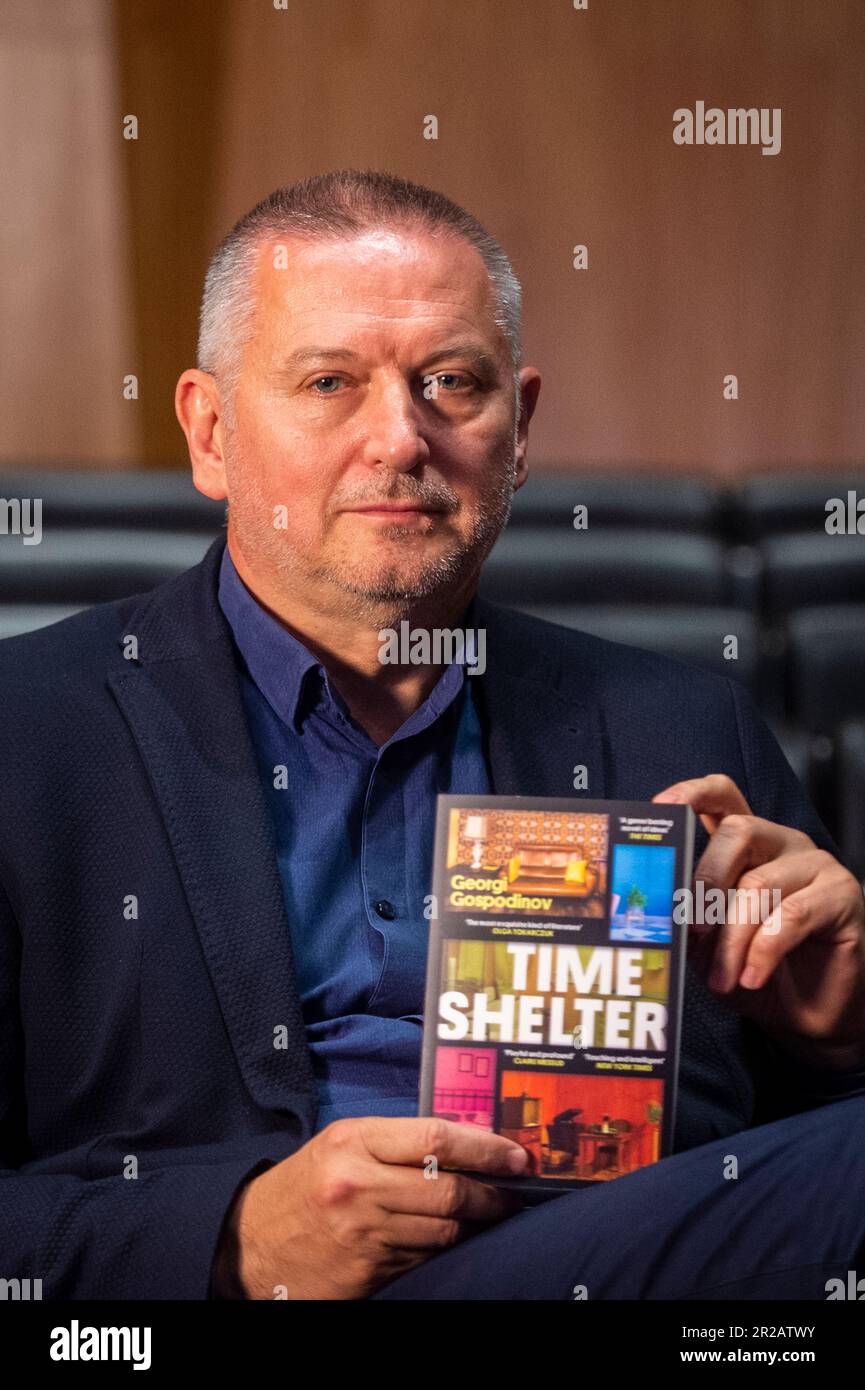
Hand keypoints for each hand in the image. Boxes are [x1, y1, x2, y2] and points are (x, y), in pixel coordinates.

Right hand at [213, 1116, 527, 1299]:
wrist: (250, 1244)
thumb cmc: (307, 1185)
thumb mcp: (342, 1145)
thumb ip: (396, 1141)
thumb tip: (467, 1145)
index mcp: (354, 1141)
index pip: (436, 1137)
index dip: (486, 1148)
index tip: (517, 1156)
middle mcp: (358, 1184)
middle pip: (448, 1189)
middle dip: (492, 1193)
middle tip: (516, 1191)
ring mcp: (363, 1232)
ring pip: (444, 1230)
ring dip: (476, 1225)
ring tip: (492, 1214)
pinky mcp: (367, 1272)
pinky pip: (424, 1259)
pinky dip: (446, 1250)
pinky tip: (455, 1240)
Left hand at [653, 774, 864, 1069]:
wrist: (806, 1013)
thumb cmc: (753, 968)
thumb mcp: (707, 942)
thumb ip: (686, 914)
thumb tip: (656, 903)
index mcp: (745, 843)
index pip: (722, 795)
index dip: (692, 793)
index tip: (662, 805)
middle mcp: (780, 843)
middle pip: (737, 830)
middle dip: (707, 878)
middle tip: (693, 929)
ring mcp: (814, 864)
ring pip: (760, 881)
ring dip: (733, 937)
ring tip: (721, 978)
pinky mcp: (841, 894)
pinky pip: (793, 914)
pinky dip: (764, 951)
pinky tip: (752, 978)